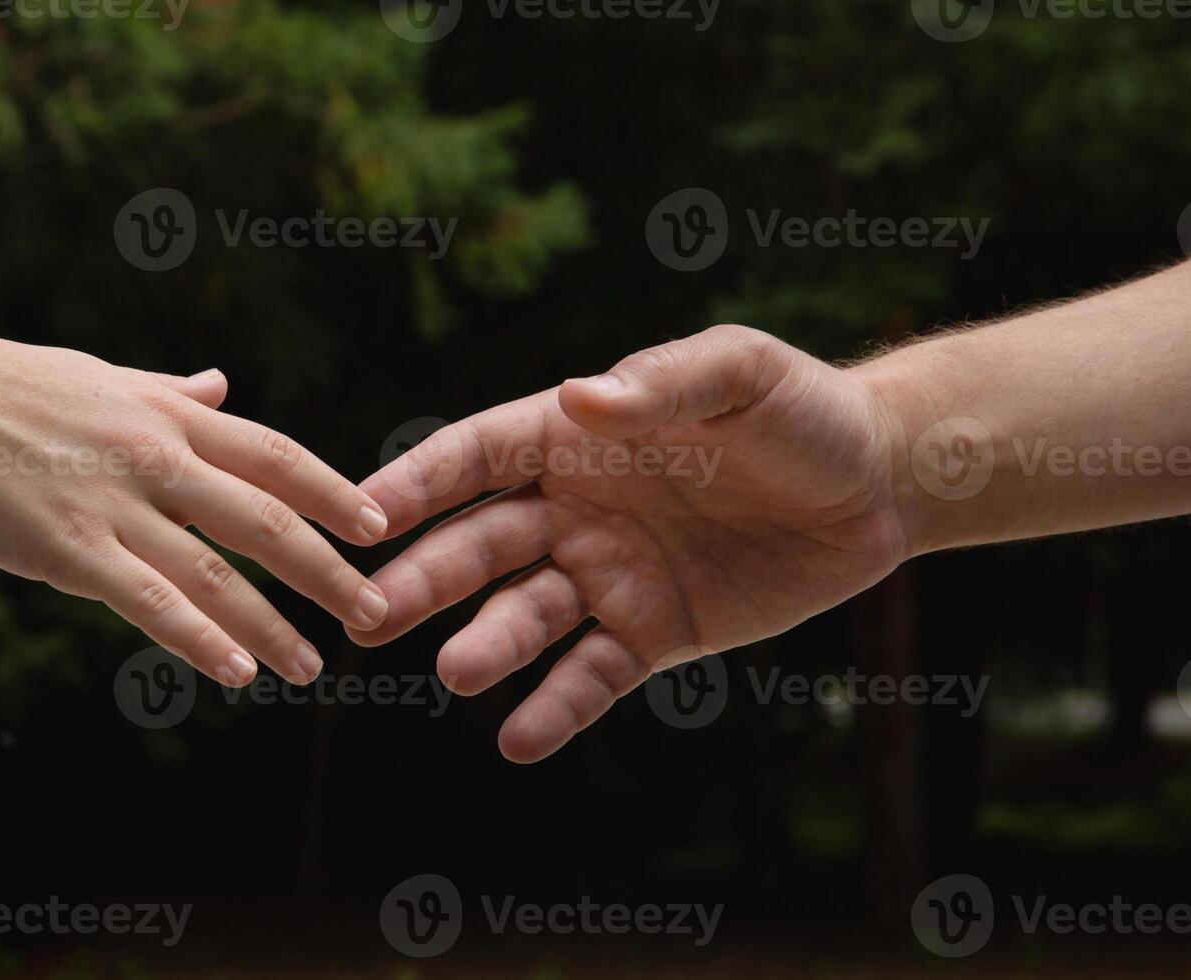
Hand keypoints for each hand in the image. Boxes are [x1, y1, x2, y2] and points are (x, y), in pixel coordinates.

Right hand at [0, 333, 391, 688]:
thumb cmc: (7, 387)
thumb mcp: (102, 376)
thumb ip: (168, 392)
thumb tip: (220, 384)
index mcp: (168, 415)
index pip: (275, 456)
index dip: (334, 493)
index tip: (379, 527)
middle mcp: (155, 456)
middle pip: (264, 518)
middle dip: (327, 570)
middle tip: (376, 611)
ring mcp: (113, 503)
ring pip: (214, 572)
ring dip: (271, 624)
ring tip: (310, 666)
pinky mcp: (67, 548)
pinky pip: (147, 602)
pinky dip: (198, 640)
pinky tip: (235, 672)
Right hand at [349, 325, 911, 761]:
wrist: (881, 485)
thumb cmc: (801, 409)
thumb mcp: (738, 374)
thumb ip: (660, 383)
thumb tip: (581, 398)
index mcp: (574, 436)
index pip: (475, 458)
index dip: (417, 485)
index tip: (361, 516)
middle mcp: (572, 509)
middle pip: (480, 545)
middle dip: (424, 578)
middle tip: (370, 614)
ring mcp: (607, 576)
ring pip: (526, 616)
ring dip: (488, 645)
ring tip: (457, 673)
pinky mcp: (651, 633)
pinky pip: (591, 676)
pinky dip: (555, 708)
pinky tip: (518, 741)